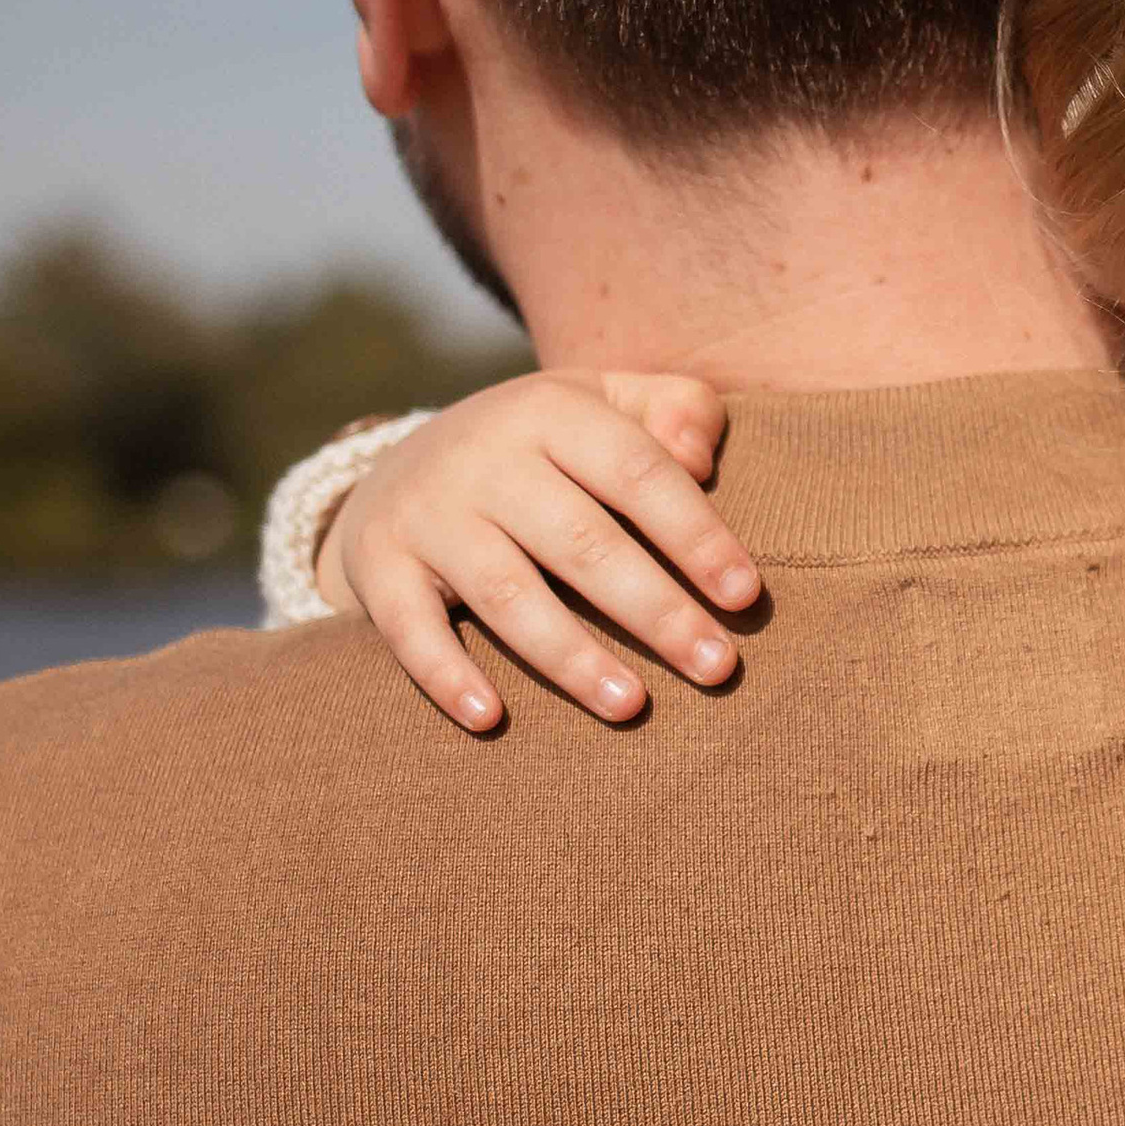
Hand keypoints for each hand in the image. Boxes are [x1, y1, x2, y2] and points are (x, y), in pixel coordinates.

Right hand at [318, 371, 759, 730]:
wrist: (397, 466)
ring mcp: (428, 514)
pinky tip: (492, 720)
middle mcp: (485, 459)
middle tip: (718, 668)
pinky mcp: (379, 566)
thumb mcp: (606, 405)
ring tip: (632, 707)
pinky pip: (410, 628)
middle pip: (581, 542)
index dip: (695, 535)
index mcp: (552, 413)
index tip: (745, 596)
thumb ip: (674, 411)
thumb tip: (701, 457)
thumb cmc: (545, 449)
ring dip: (571, 655)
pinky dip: (446, 675)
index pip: (637, 472)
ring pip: (506, 593)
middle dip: (656, 611)